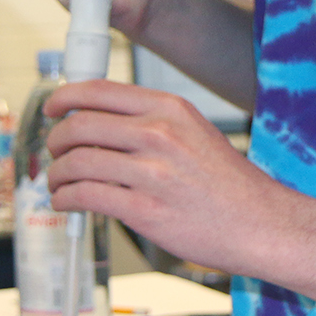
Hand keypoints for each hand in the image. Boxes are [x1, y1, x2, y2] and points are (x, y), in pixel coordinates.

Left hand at [41, 79, 292, 274]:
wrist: (263, 225)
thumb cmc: (231, 186)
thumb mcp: (195, 133)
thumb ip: (152, 123)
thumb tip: (101, 122)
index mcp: (170, 109)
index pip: (99, 91)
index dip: (64, 98)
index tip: (53, 108)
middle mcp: (159, 134)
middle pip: (79, 125)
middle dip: (56, 140)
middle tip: (53, 151)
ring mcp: (151, 172)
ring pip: (76, 162)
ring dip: (56, 175)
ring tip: (58, 184)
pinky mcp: (144, 210)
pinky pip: (85, 196)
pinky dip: (65, 199)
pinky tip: (67, 203)